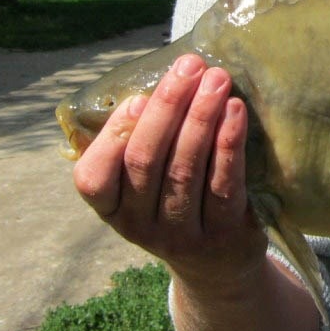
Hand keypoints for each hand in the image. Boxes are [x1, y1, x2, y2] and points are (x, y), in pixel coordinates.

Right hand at [71, 53, 264, 287]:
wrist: (218, 264)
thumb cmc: (175, 200)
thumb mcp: (143, 183)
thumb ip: (140, 138)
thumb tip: (162, 75)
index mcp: (111, 207)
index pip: (93, 177)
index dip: (114, 136)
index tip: (138, 99)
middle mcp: (139, 225)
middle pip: (146, 161)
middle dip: (168, 107)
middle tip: (190, 67)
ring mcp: (181, 233)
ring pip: (185, 169)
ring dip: (201, 117)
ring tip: (217, 78)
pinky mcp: (223, 232)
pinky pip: (224, 183)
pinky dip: (228, 143)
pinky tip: (235, 111)